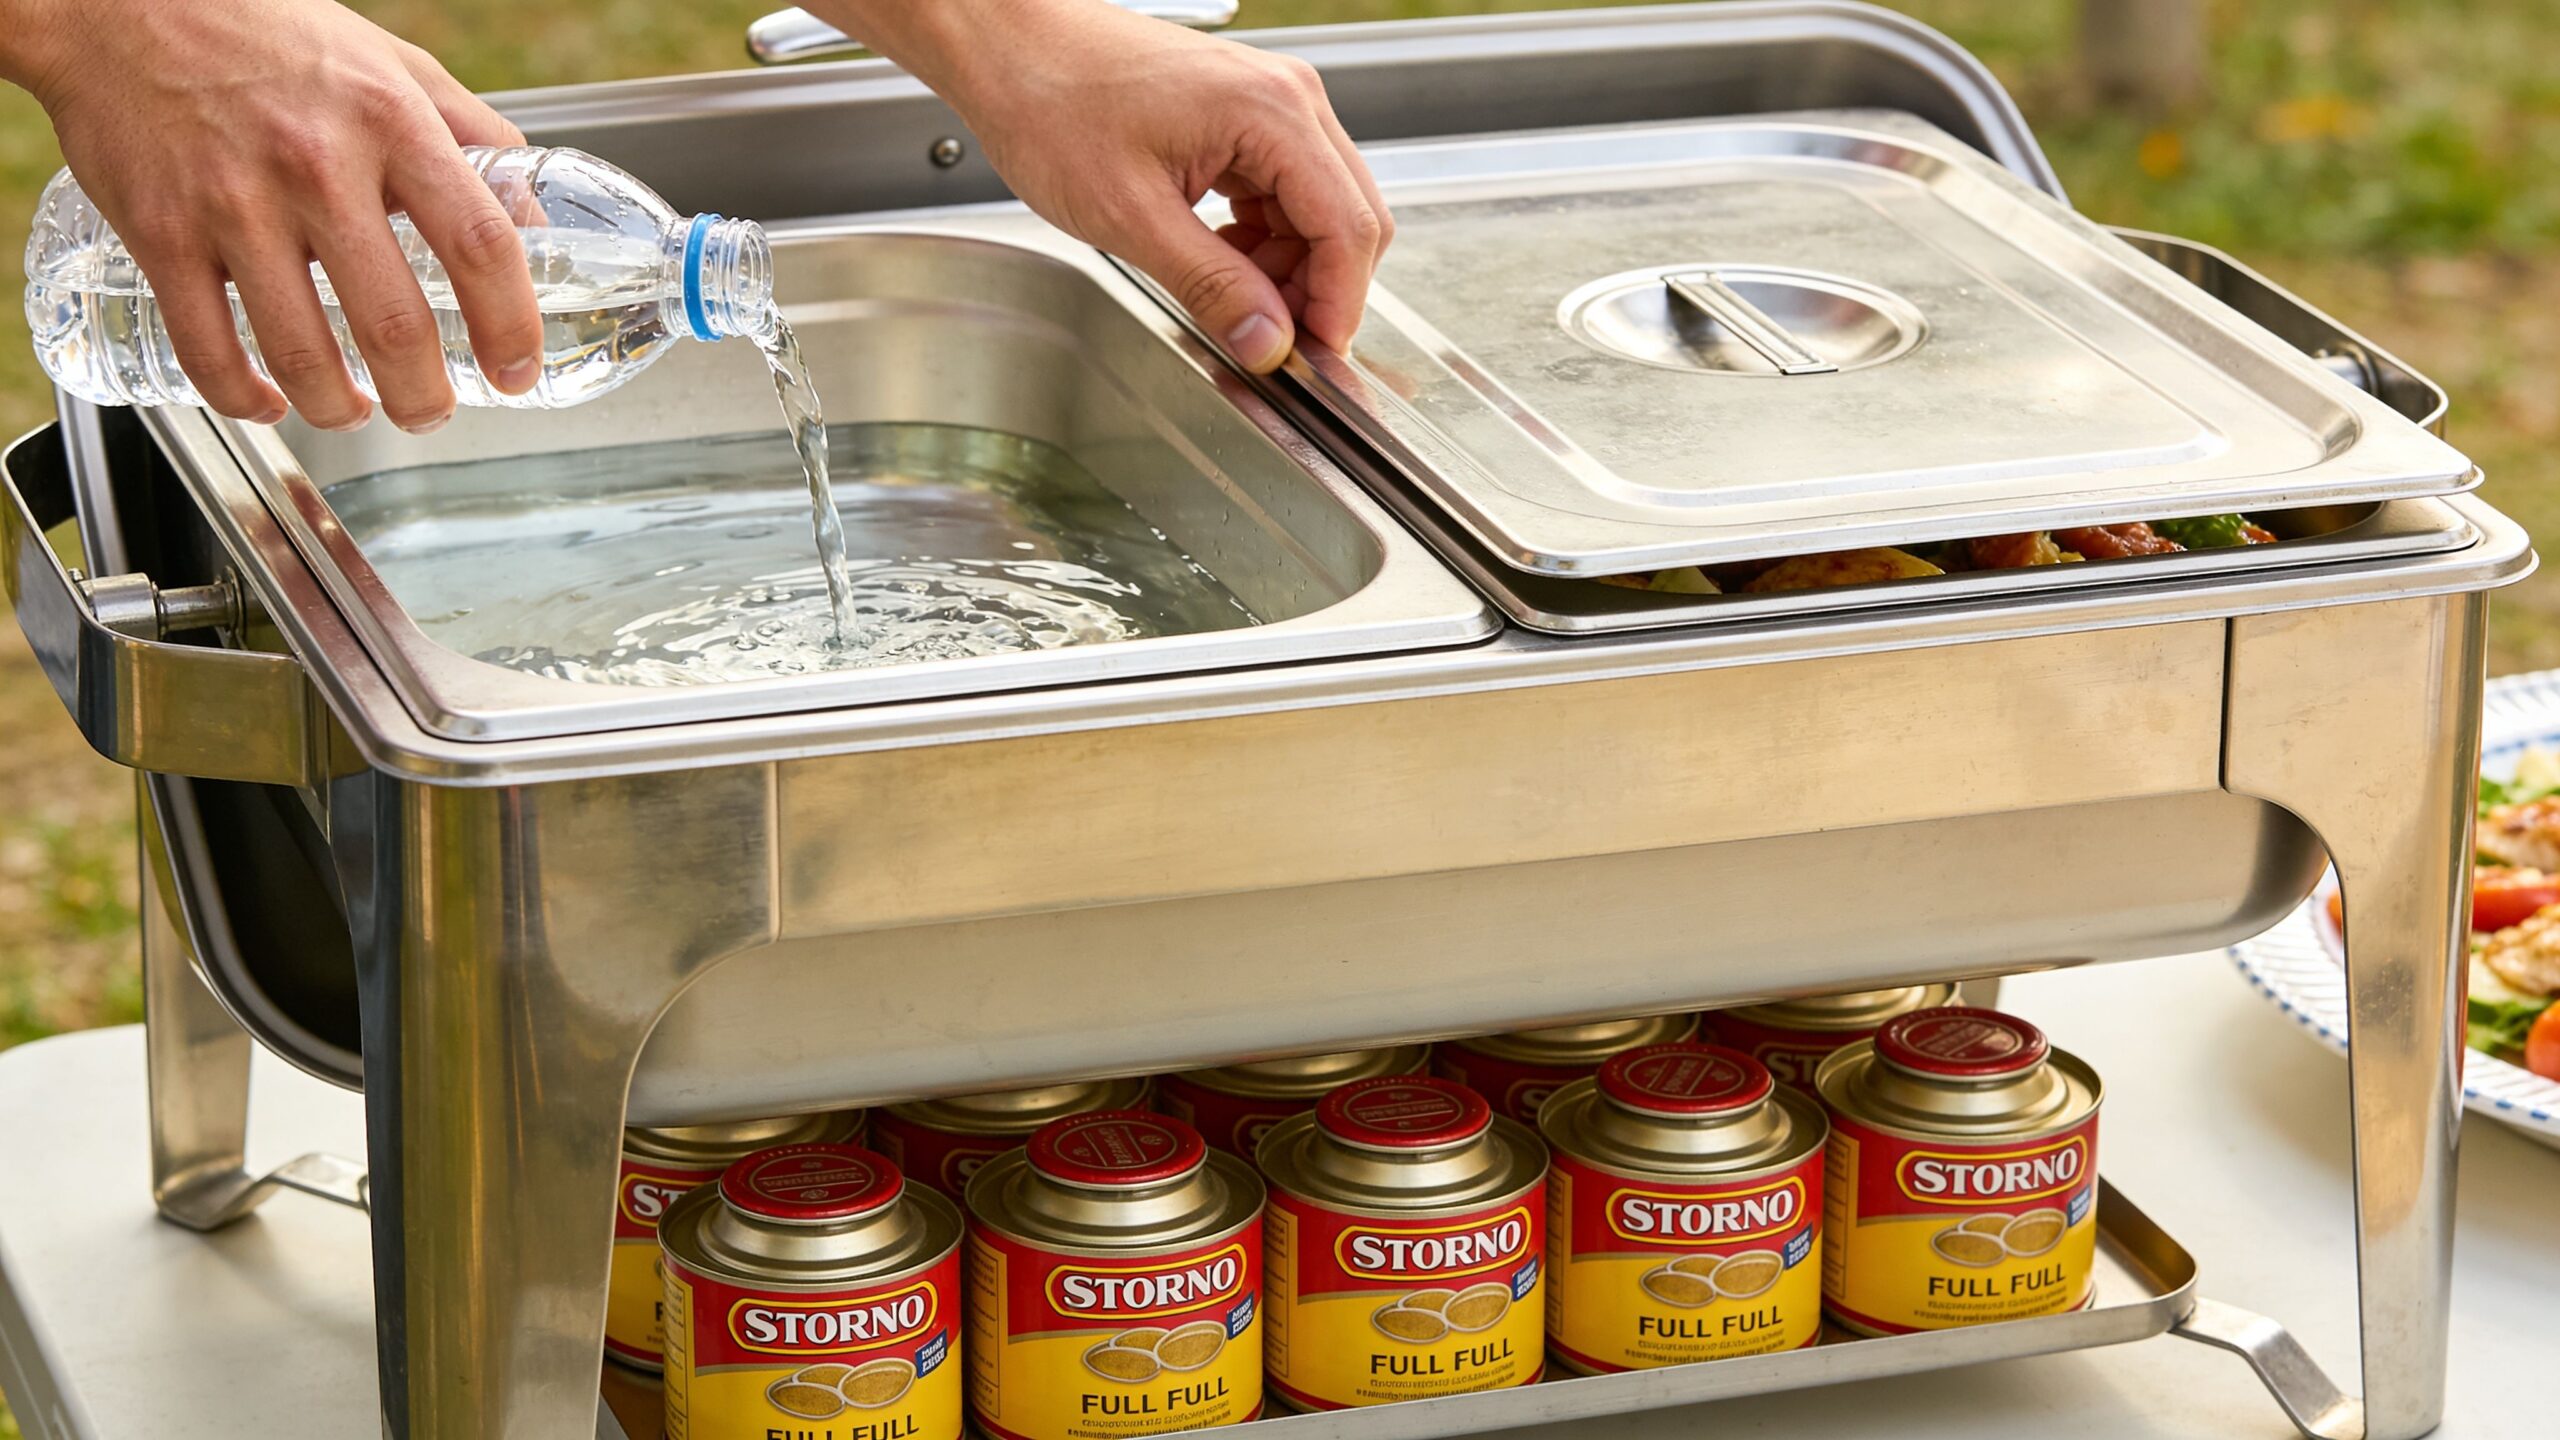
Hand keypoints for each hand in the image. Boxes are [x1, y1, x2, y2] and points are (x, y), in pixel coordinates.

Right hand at [2, 0, 542, 430]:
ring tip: (353, 411)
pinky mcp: (158, 232)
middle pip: (394, 323)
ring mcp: (232, 203)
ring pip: (301, 353)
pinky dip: (244, 398)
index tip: (516, 371)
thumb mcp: (390, 62)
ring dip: (338, 409)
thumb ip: (469, 134)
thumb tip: (530, 215)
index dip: (511, 325)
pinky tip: (269, 401)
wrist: (115, 2)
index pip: (479, 244)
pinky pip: (208, 349)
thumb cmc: (264, 30)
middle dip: (423, 397)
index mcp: (388, 121)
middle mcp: (315, 165)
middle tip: (430, 412)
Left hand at [817, 0, 1391, 372]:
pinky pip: (1283, 193)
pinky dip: (1263, 241)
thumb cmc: (1051, 103)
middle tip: (1273, 344)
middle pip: (1348, 218)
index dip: (1337, 306)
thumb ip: (1213, 286)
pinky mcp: (1243, 117)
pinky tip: (1220, 263)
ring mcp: (1268, 104)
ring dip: (1287, 269)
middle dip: (1317, 291)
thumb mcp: (1132, 217)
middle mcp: (1286, 99)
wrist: (1009, 46)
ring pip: (1318, 211)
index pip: (1348, 228)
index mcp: (1272, 113)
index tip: (1312, 358)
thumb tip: (1267, 341)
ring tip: (1232, 303)